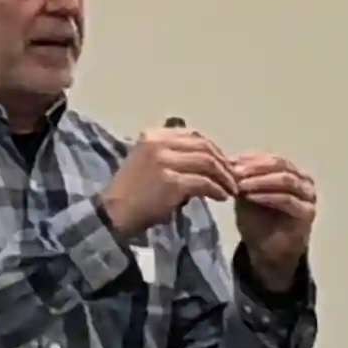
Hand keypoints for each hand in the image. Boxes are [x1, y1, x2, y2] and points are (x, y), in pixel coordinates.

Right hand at [99, 123, 234, 237]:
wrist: (114, 212)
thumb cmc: (134, 191)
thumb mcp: (150, 161)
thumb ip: (174, 154)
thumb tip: (209, 158)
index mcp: (154, 136)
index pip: (194, 135)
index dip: (214, 148)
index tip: (224, 163)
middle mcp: (158, 144)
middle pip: (204, 147)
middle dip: (223, 162)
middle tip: (233, 178)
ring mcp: (165, 162)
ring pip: (207, 163)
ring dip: (224, 177)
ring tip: (231, 189)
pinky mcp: (171, 182)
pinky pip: (203, 182)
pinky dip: (217, 190)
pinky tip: (221, 197)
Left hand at [220, 149, 318, 289]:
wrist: (268, 253)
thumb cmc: (258, 223)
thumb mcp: (246, 195)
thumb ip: (243, 178)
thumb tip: (229, 160)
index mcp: (292, 173)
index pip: (273, 158)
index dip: (251, 159)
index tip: (229, 162)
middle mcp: (304, 181)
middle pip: (281, 165)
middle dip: (255, 168)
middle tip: (234, 171)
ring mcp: (309, 197)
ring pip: (285, 180)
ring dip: (260, 180)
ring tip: (240, 183)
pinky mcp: (307, 213)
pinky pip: (287, 199)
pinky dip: (267, 196)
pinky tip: (250, 196)